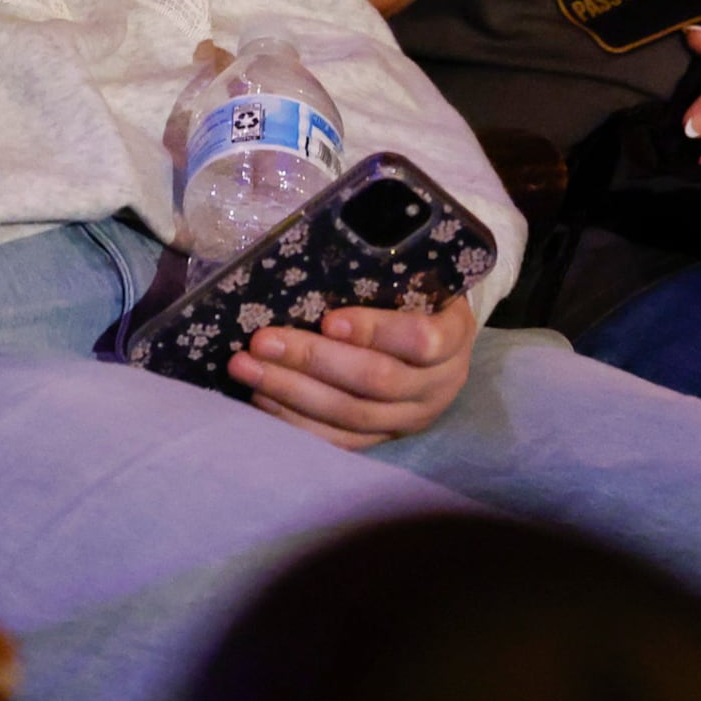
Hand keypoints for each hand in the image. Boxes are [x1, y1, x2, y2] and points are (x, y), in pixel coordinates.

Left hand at [233, 294, 477, 447]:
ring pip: (351, 414)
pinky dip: (296, 421)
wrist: (440, 343)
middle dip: (313, 360)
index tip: (328, 320)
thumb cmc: (416, 296)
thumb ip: (380, 274)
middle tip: (262, 341)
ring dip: (292, 391)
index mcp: (453, 335)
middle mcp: (439, 384)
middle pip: (376, 380)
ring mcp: (411, 417)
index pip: (420, 340)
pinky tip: (261, 398)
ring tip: (246, 368)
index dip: (374, 331)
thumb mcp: (415, 277)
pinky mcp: (384, 439)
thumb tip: (308, 260)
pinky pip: (339, 440)